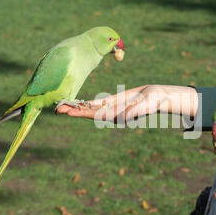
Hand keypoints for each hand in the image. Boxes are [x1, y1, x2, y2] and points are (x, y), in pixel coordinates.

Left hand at [56, 84, 197, 122]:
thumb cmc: (154, 101)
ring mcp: (110, 109)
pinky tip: (74, 102)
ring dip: (76, 107)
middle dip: (74, 110)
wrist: (158, 97)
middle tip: (57, 109)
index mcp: (117, 116)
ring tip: (61, 106)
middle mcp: (111, 114)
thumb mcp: (146, 105)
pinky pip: (96, 103)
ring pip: (90, 108)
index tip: (69, 112)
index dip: (82, 112)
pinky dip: (85, 102)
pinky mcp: (112, 103)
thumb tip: (123, 117)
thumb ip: (135, 111)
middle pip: (89, 112)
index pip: (96, 114)